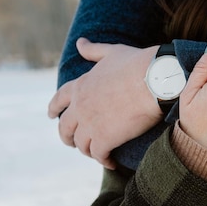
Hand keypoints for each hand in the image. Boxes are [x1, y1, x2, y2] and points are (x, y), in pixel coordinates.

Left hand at [48, 38, 160, 168]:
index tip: (52, 116)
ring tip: (96, 154)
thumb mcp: (112, 52)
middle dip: (67, 136)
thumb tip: (80, 42)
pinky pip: (98, 155)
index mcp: (80, 86)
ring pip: (80, 144)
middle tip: (72, 142)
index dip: (54, 109)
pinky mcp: (104, 139)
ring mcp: (90, 124)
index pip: (59, 100)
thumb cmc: (137, 64)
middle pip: (65, 127)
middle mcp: (80, 106)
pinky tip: (111, 163)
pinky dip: (103, 161)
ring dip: (87, 150)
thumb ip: (94, 50)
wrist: (154, 81)